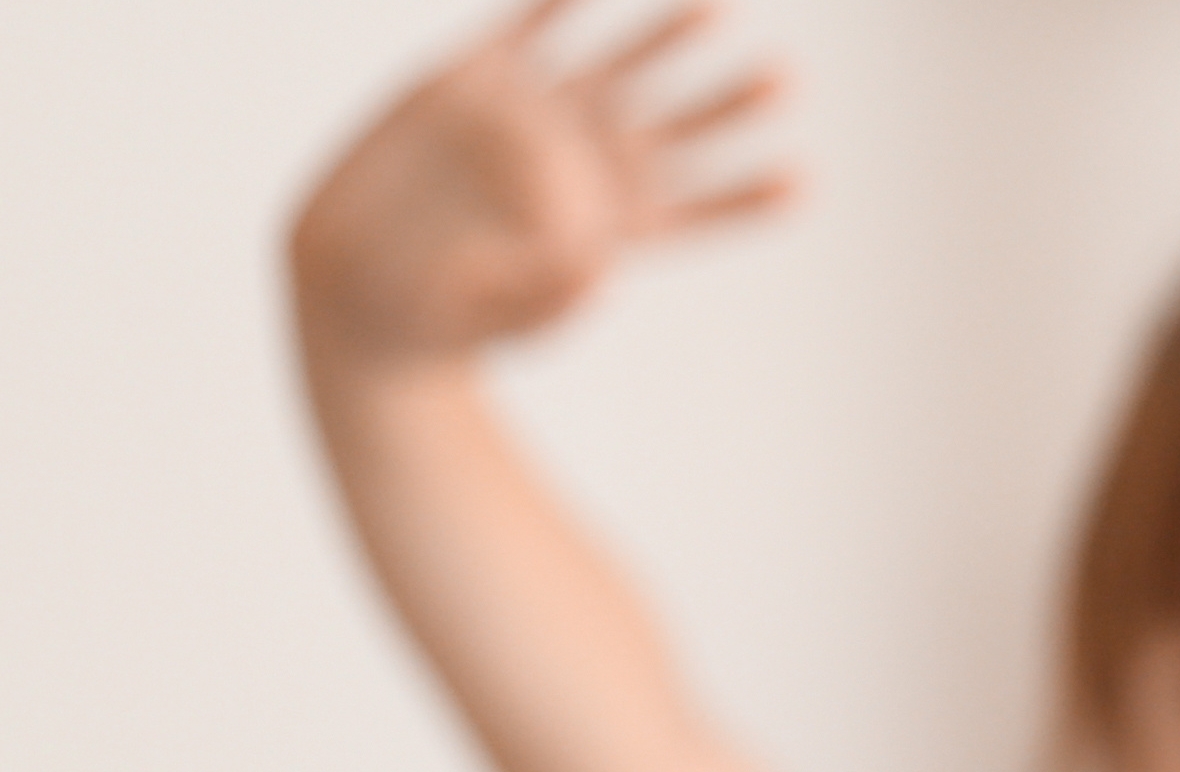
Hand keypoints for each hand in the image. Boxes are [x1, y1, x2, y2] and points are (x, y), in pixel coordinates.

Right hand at [290, 0, 793, 370]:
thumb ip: (545, 298)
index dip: (746, 199)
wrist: (359, 282)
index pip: (697, 210)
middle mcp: (585, 162)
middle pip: (679, 129)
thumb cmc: (441, 314)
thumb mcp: (493, 313)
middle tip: (784, 81)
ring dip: (667, 40)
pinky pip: (527, 31)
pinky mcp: (473, 79)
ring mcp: (534, 115)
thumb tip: (594, 275)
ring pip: (619, 71)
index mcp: (609, 226)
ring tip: (716, 13)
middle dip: (729, 105)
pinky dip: (558, 4)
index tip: (801, 185)